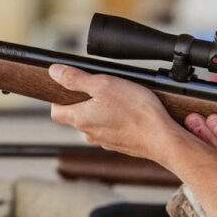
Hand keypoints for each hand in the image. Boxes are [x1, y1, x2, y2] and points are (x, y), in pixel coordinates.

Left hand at [48, 64, 186, 161]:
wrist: (162, 138)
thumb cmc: (136, 112)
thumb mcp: (104, 84)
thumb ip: (76, 78)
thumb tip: (54, 72)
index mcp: (80, 119)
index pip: (56, 111)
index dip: (59, 97)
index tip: (71, 87)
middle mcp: (90, 134)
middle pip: (77, 116)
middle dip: (86, 101)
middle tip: (103, 89)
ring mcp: (105, 141)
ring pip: (96, 123)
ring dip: (103, 111)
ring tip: (122, 100)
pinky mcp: (120, 144)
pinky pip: (112, 129)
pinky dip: (118, 121)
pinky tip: (132, 113)